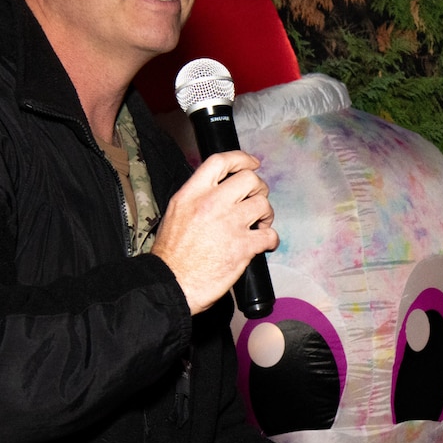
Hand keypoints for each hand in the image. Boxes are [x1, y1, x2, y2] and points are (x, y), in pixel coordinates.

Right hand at [150, 150, 276, 313]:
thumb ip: (197, 197)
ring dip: (266, 214)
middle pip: (249, 179)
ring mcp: (229, 224)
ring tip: (259, 224)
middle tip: (256, 201)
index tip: (252, 163)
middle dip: (258, 189)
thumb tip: (218, 190)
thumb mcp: (176, 213)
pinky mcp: (243, 247)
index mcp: (192, 194)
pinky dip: (271, 239)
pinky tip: (264, 243)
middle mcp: (212, 204)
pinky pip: (270, 235)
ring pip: (263, 205)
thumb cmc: (171, 255)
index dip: (242, 159)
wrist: (171, 283)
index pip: (221, 161)